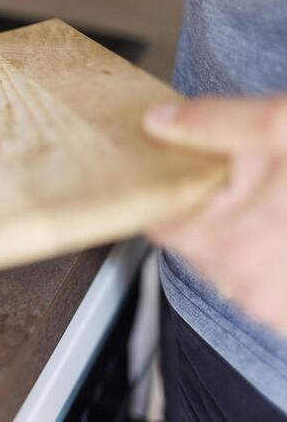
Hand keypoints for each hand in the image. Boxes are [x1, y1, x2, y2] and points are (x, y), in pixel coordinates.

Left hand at [143, 95, 286, 334]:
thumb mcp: (285, 126)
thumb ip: (215, 123)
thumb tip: (157, 123)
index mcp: (229, 242)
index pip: (160, 216)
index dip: (166, 182)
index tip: (174, 162)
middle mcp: (246, 284)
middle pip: (195, 236)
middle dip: (214, 200)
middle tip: (255, 171)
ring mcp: (274, 307)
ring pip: (232, 256)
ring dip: (249, 225)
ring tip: (283, 195)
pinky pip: (265, 276)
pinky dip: (273, 248)